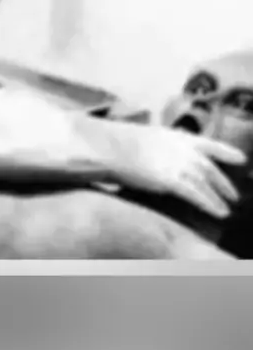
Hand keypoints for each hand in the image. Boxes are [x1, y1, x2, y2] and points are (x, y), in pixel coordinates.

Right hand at [87, 121, 244, 218]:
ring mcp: (178, 164)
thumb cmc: (120, 142)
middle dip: (224, 182)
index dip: (227, 151)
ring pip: (206, 183)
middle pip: (210, 168)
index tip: (241, 158)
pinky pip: (197, 195)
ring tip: (226, 210)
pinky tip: (219, 213)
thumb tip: (162, 155)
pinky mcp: (171, 180)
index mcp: (177, 136)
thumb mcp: (147, 138)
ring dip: (219, 197)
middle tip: (234, 195)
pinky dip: (210, 204)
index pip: (209, 143)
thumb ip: (161, 147)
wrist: (109, 147)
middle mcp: (182, 149)